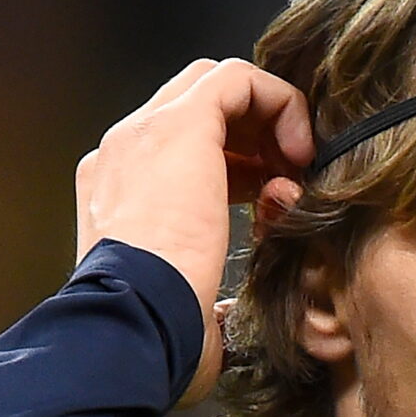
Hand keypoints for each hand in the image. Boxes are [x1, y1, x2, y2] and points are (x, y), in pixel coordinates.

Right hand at [74, 58, 312, 404]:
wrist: (131, 327)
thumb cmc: (157, 336)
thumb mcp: (184, 311)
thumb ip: (202, 299)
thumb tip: (219, 311)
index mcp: (117, 194)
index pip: (179, 150)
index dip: (237, 165)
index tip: (271, 199)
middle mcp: (123, 153)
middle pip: (196, 106)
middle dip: (252, 132)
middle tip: (286, 175)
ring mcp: (143, 133)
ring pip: (216, 84)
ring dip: (268, 117)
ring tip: (297, 164)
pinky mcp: (179, 126)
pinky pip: (239, 79)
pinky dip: (280, 103)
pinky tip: (298, 153)